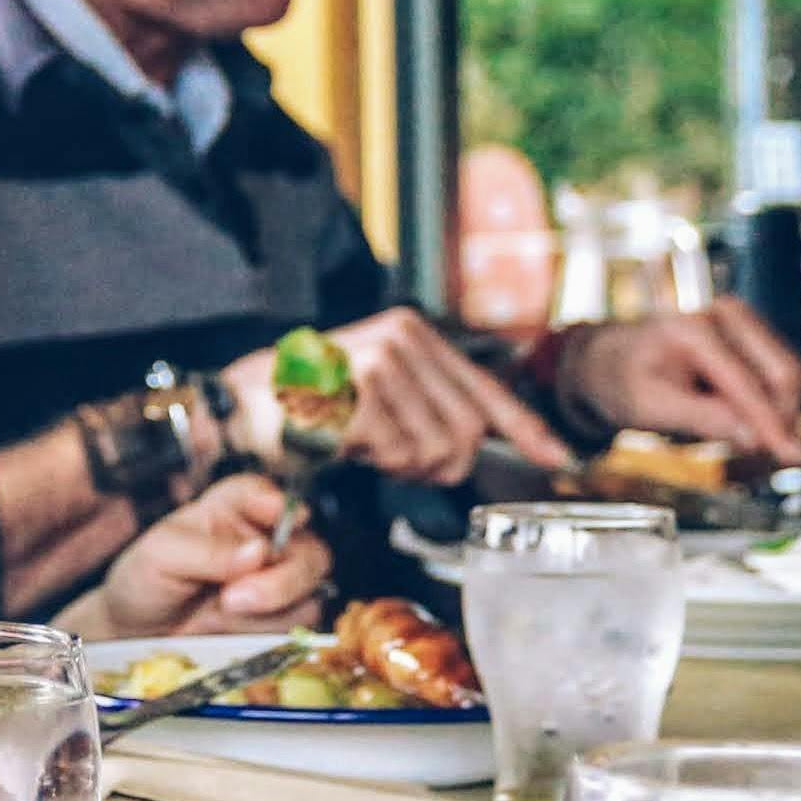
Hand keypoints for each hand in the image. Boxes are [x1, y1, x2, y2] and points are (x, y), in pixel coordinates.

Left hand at [59, 471, 327, 638]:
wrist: (141, 634)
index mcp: (230, 507)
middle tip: (236, 597)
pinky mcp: (281, 616)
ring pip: (311, 588)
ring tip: (224, 613)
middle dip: (283, 576)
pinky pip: (300, 623)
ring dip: (275, 607)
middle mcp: (263, 537)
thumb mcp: (160, 555)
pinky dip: (271, 630)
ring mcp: (276, 577)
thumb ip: (208, 551)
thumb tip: (258, 551)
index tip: (275, 512)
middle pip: (306, 545)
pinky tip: (235, 629)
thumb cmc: (146, 580)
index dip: (274, 503)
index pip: (262, 494)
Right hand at [229, 308, 569, 484]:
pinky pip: (397, 455)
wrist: (243, 402)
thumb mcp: (383, 392)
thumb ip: (435, 407)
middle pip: (467, 431)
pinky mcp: (359, 396)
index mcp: (413, 334)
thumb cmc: (310, 402)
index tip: (558, 456)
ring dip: (402, 466)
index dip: (526, 429)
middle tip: (399, 460)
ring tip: (365, 446)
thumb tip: (486, 440)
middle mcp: (402, 340)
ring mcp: (379, 364)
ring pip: (434, 450)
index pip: (485, 389)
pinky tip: (348, 444)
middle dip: (442, 463)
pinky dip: (375, 464)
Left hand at [550, 301, 800, 460]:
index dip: (772, 425)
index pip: (746, 385)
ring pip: (786, 375)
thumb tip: (756, 438)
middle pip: (782, 373)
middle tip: (774, 456)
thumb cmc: (622, 382)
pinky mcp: (748, 332)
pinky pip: (777, 373)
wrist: (609, 358)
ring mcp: (739, 319)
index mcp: (693, 331)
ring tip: (745, 438)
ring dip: (779, 411)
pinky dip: (771, 402)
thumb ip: (702, 419)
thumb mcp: (649, 408)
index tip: (793, 456)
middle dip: (783, 418)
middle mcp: (723, 315)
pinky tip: (746, 420)